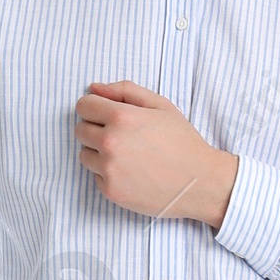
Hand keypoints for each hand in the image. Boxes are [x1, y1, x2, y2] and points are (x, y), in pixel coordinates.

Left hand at [75, 80, 237, 225]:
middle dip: (96, 129)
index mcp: (121, 117)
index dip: (95, 107)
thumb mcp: (160, 105)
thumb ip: (125, 91)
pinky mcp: (111, 191)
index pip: (84, 106)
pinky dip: (108, 174)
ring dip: (98, 153)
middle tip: (121, 136)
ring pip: (84, 154)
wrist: (199, 182)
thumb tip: (94, 88)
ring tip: (126, 155)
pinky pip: (95, 176)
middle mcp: (110, 143)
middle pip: (80, 130)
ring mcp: (109, 169)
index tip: (107, 114)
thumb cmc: (182, 141)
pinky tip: (131, 172)